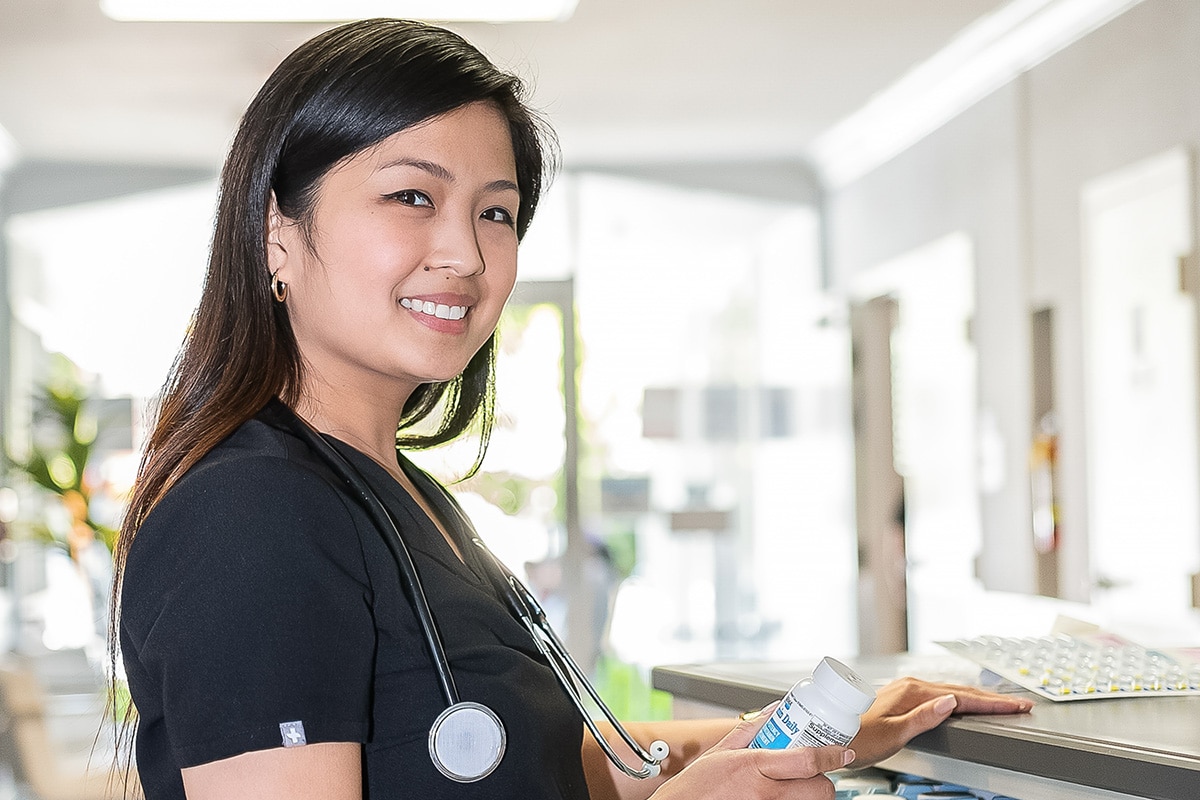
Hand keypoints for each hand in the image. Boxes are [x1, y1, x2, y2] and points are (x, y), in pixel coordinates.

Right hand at [649, 704, 852, 799]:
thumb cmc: (695, 787)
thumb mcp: (720, 751)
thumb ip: (751, 729)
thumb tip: (776, 710)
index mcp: (752, 766)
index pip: (806, 760)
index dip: (832, 755)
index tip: (844, 752)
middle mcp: (763, 793)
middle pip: (818, 789)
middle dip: (824, 782)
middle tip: (815, 775)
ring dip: (811, 797)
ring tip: (796, 788)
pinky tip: (783, 798)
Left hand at [850, 677, 1033, 765]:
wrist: (833, 734)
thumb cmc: (858, 738)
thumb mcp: (893, 734)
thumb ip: (924, 718)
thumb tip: (951, 702)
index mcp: (912, 692)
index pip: (962, 698)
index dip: (992, 703)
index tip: (1017, 706)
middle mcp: (910, 686)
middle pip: (960, 691)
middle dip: (992, 698)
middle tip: (1019, 704)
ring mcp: (906, 690)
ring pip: (951, 692)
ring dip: (978, 698)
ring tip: (1001, 703)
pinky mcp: (902, 697)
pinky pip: (939, 695)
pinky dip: (960, 699)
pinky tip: (965, 703)